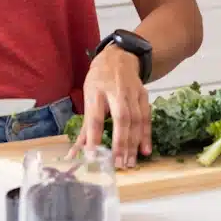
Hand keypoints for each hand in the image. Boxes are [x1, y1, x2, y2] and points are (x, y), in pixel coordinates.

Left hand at [77, 46, 151, 167]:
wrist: (120, 56)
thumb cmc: (99, 79)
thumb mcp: (88, 96)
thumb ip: (85, 127)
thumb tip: (73, 154)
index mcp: (97, 91)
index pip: (96, 117)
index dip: (94, 136)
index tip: (92, 156)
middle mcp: (116, 91)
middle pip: (121, 118)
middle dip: (120, 142)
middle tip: (117, 164)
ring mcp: (132, 93)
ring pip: (136, 120)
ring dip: (133, 143)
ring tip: (129, 163)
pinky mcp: (144, 95)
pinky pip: (146, 117)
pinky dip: (147, 134)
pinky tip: (145, 150)